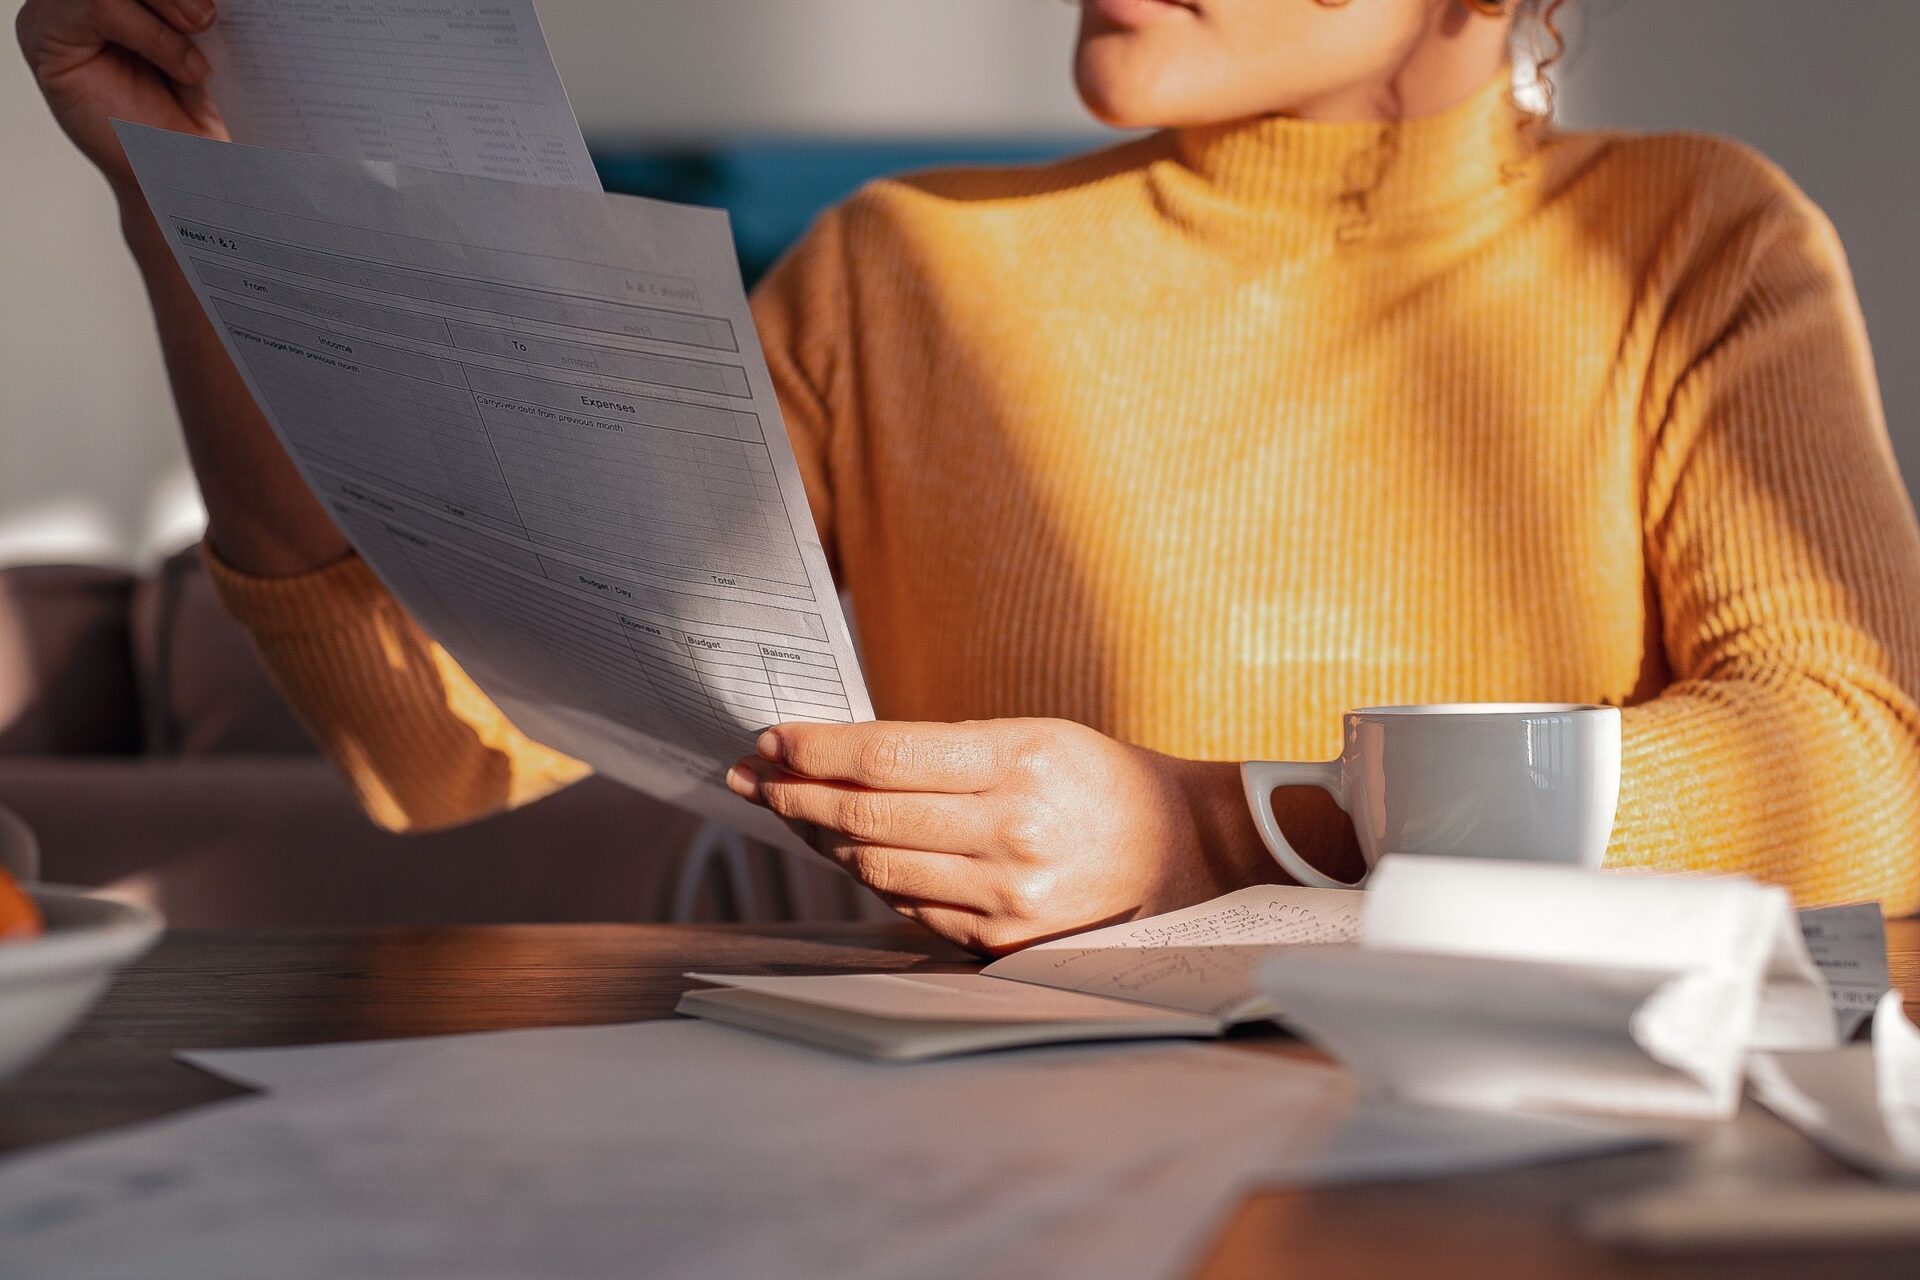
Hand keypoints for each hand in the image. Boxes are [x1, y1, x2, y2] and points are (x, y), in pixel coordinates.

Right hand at [17, 0, 228, 197]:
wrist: (186, 180)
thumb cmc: (192, 118)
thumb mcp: (204, 48)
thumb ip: (193, 9)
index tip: (223, 2)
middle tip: (210, 18)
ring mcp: (57, 12)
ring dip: (167, 7)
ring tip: (201, 45)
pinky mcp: (44, 36)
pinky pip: (96, 5)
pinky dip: (150, 32)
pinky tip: (185, 65)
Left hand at [726, 718, 1268, 954]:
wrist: (1180, 850)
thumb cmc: (1098, 779)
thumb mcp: (1032, 735)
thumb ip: (943, 749)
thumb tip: (842, 756)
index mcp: (1017, 764)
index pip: (885, 756)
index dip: (816, 749)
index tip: (772, 739)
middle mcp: (1009, 833)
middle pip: (867, 817)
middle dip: (797, 795)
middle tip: (755, 778)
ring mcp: (1004, 897)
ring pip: (876, 867)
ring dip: (822, 839)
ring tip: (793, 812)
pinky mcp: (1000, 941)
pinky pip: (908, 906)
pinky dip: (871, 876)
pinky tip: (848, 852)